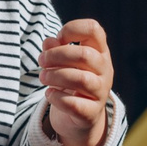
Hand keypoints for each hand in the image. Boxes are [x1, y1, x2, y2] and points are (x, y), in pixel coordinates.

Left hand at [39, 19, 115, 145]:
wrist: (81, 115)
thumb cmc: (71, 80)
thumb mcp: (64, 62)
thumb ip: (55, 48)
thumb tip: (49, 42)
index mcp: (99, 51)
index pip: (94, 29)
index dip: (72, 29)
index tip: (59, 39)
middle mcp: (105, 70)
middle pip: (85, 55)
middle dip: (56, 55)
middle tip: (41, 61)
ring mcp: (101, 92)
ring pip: (81, 79)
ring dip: (55, 76)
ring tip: (43, 77)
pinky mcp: (91, 113)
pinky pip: (75, 105)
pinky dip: (57, 98)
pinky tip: (50, 94)